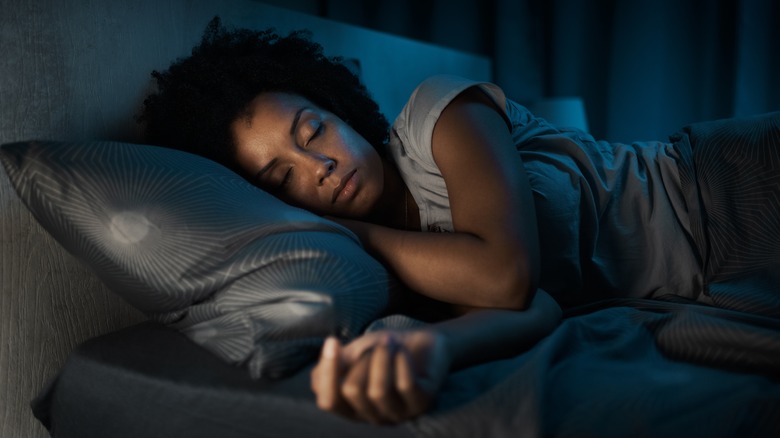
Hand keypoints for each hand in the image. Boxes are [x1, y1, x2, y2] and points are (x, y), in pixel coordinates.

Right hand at [310, 330, 450, 423]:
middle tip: (376, 343)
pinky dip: (400, 360)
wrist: (422, 339)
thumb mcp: (353, 353)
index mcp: (352, 407)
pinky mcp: (422, 403)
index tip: (332, 340)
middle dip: (362, 359)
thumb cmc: (384, 349)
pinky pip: (405, 384)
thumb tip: (317, 378)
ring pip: (377, 391)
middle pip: (352, 391)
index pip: (328, 401)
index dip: (327, 372)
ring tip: (389, 342)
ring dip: (381, 357)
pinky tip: (402, 350)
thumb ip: (333, 366)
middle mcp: (374, 416)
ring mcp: (399, 413)